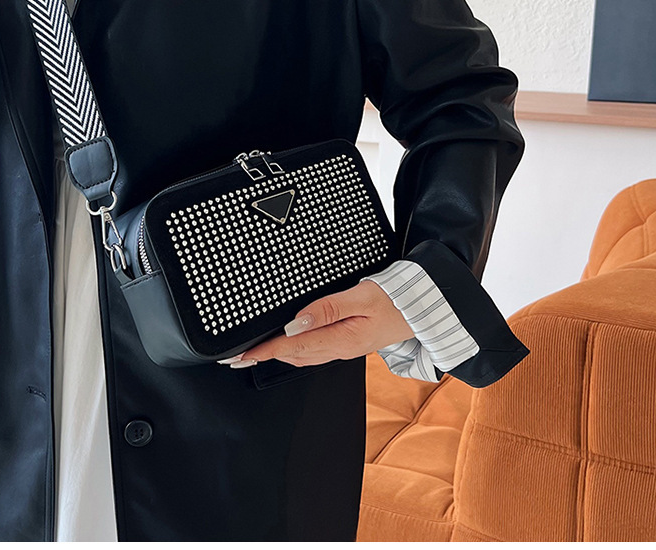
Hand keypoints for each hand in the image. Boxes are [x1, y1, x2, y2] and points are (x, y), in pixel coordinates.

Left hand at [222, 279, 416, 367]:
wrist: (419, 310)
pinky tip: (286, 345)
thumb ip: (328, 309)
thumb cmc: (395, 300)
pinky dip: (292, 350)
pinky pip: (312, 352)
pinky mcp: (346, 344)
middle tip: (236, 357)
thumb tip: (297, 321)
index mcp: (342, 339)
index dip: (263, 350)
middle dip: (263, 356)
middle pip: (292, 355)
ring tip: (253, 353)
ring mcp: (343, 348)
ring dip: (275, 354)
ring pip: (300, 356)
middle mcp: (339, 348)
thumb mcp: (362, 298)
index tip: (240, 356)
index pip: (293, 346)